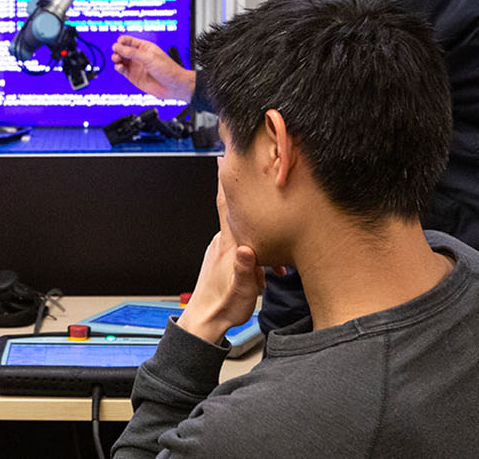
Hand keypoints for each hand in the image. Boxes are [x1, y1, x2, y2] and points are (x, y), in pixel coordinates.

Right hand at [111, 35, 192, 101]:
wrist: (173, 86)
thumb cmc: (167, 69)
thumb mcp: (149, 57)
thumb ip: (132, 52)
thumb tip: (117, 47)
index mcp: (144, 47)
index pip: (129, 40)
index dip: (122, 41)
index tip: (119, 44)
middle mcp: (138, 56)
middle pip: (122, 50)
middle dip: (117, 50)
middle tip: (116, 52)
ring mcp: (135, 66)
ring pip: (120, 60)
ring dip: (116, 58)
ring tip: (117, 59)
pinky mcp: (133, 76)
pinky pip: (121, 70)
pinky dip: (118, 67)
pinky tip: (119, 67)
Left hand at [176, 186, 266, 344]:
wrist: (205, 321)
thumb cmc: (224, 306)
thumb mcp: (242, 292)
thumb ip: (246, 271)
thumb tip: (248, 251)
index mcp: (230, 244)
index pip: (227, 205)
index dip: (226, 181)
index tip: (225, 157)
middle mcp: (224, 241)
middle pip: (238, 211)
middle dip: (249, 197)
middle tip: (257, 178)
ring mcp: (222, 248)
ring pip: (243, 229)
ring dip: (257, 230)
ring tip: (274, 252)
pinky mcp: (223, 258)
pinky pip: (241, 243)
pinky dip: (254, 246)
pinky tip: (263, 264)